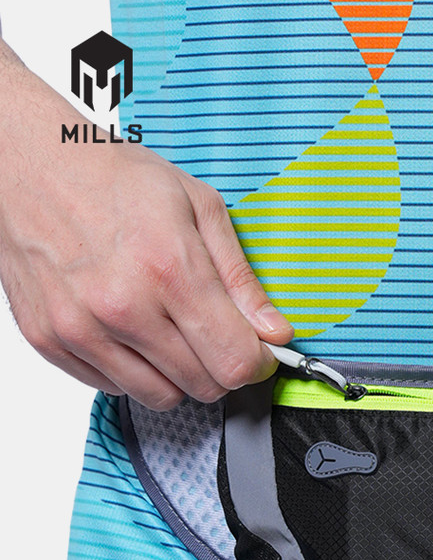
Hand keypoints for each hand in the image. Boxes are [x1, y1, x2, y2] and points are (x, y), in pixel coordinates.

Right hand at [0, 40, 292, 410]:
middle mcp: (122, 305)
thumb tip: (276, 332)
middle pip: (204, 386)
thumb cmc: (114, 178)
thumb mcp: (200, 208)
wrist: (29, 161)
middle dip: (221, 366)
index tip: (256, 349)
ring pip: (161, 397)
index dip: (257, 361)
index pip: (235, 361)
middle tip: (212, 333)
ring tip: (170, 331)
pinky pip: (113, 388)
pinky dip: (132, 371)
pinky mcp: (50, 340)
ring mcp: (80, 327)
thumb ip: (242, 280)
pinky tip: (131, 331)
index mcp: (168, 268)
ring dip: (178, 375)